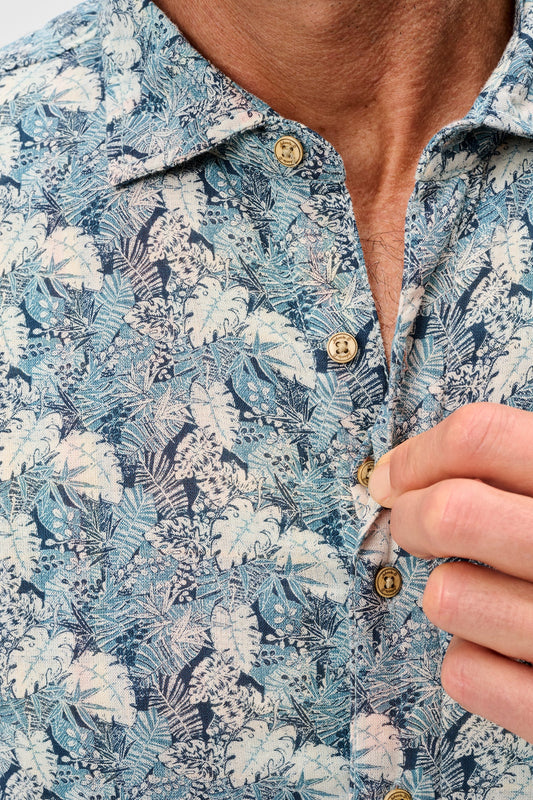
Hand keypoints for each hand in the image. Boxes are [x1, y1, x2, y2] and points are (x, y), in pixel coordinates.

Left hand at [368, 402, 532, 742]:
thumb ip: (518, 470)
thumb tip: (404, 471)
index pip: (479, 437)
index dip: (419, 454)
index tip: (394, 476)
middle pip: (451, 512)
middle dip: (412, 518)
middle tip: (414, 527)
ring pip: (448, 596)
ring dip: (448, 593)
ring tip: (482, 595)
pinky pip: (466, 672)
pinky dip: (470, 660)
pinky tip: (500, 649)